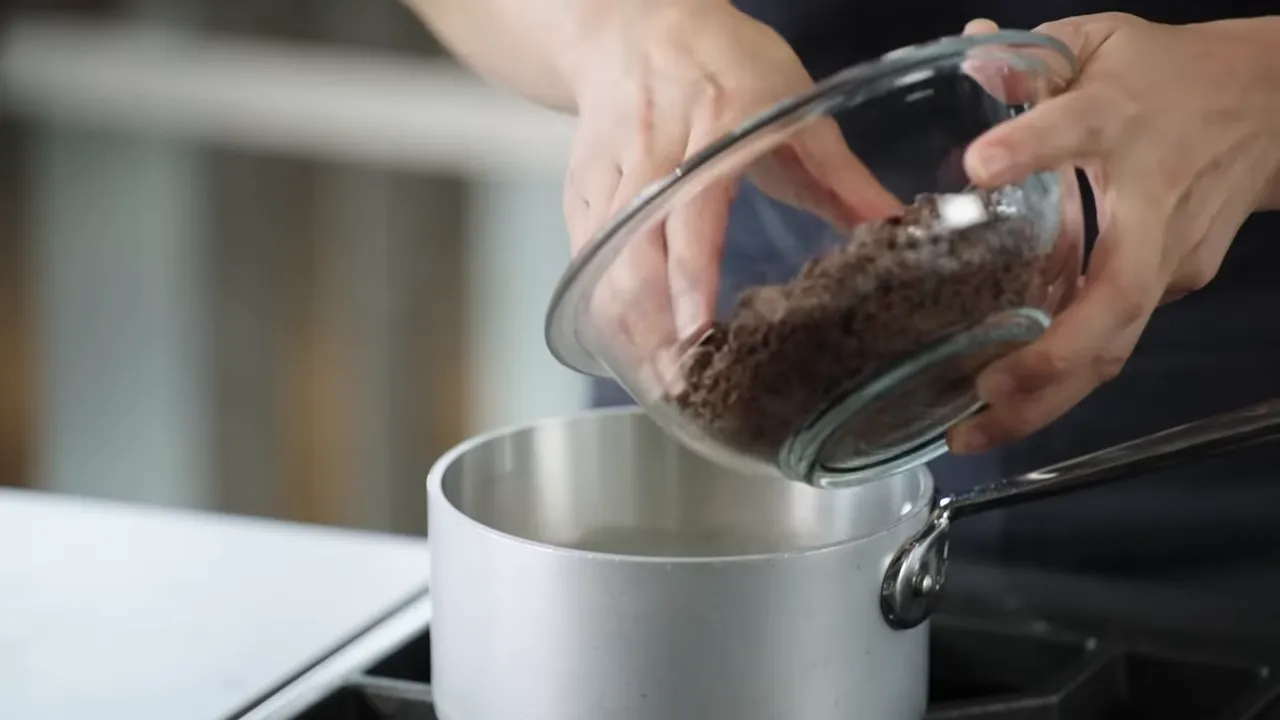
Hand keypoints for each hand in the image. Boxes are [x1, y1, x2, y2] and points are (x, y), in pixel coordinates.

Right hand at [562, 0, 898, 396]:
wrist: (637, 24)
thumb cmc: (723, 61)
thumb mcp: (795, 101)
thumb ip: (842, 173)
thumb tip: (895, 228)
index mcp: (713, 126)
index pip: (694, 213)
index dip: (691, 276)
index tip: (697, 330)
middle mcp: (652, 152)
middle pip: (637, 249)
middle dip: (651, 321)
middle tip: (680, 381)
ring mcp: (609, 172)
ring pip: (604, 260)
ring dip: (626, 322)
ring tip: (658, 375)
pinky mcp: (581, 190)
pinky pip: (586, 255)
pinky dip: (605, 301)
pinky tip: (628, 340)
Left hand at [948, 14, 1279, 453]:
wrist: (1275, 108)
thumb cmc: (1168, 76)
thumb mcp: (1097, 43)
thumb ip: (1030, 57)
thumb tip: (968, 50)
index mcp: (1122, 120)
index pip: (1078, 128)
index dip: (1031, 147)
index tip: (980, 167)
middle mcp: (1151, 203)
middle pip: (1114, 296)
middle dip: (1049, 358)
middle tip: (978, 395)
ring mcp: (1170, 257)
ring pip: (1117, 343)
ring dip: (1048, 398)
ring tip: (972, 435)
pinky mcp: (1174, 286)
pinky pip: (1115, 339)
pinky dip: (1063, 378)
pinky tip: (1003, 404)